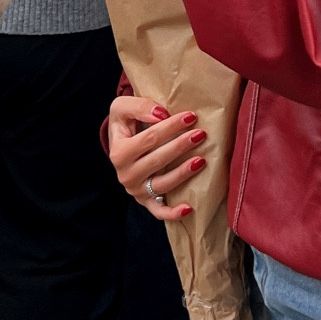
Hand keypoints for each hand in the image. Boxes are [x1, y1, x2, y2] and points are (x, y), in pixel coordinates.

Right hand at [106, 95, 206, 220]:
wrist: (122, 144)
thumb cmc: (126, 124)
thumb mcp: (123, 108)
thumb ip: (140, 106)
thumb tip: (162, 114)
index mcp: (118, 152)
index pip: (149, 138)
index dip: (171, 127)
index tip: (191, 116)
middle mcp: (125, 174)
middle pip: (158, 160)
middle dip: (181, 146)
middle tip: (201, 134)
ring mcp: (136, 190)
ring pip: (163, 184)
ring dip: (183, 173)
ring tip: (201, 160)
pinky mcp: (146, 201)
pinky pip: (159, 211)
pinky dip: (172, 213)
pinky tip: (189, 208)